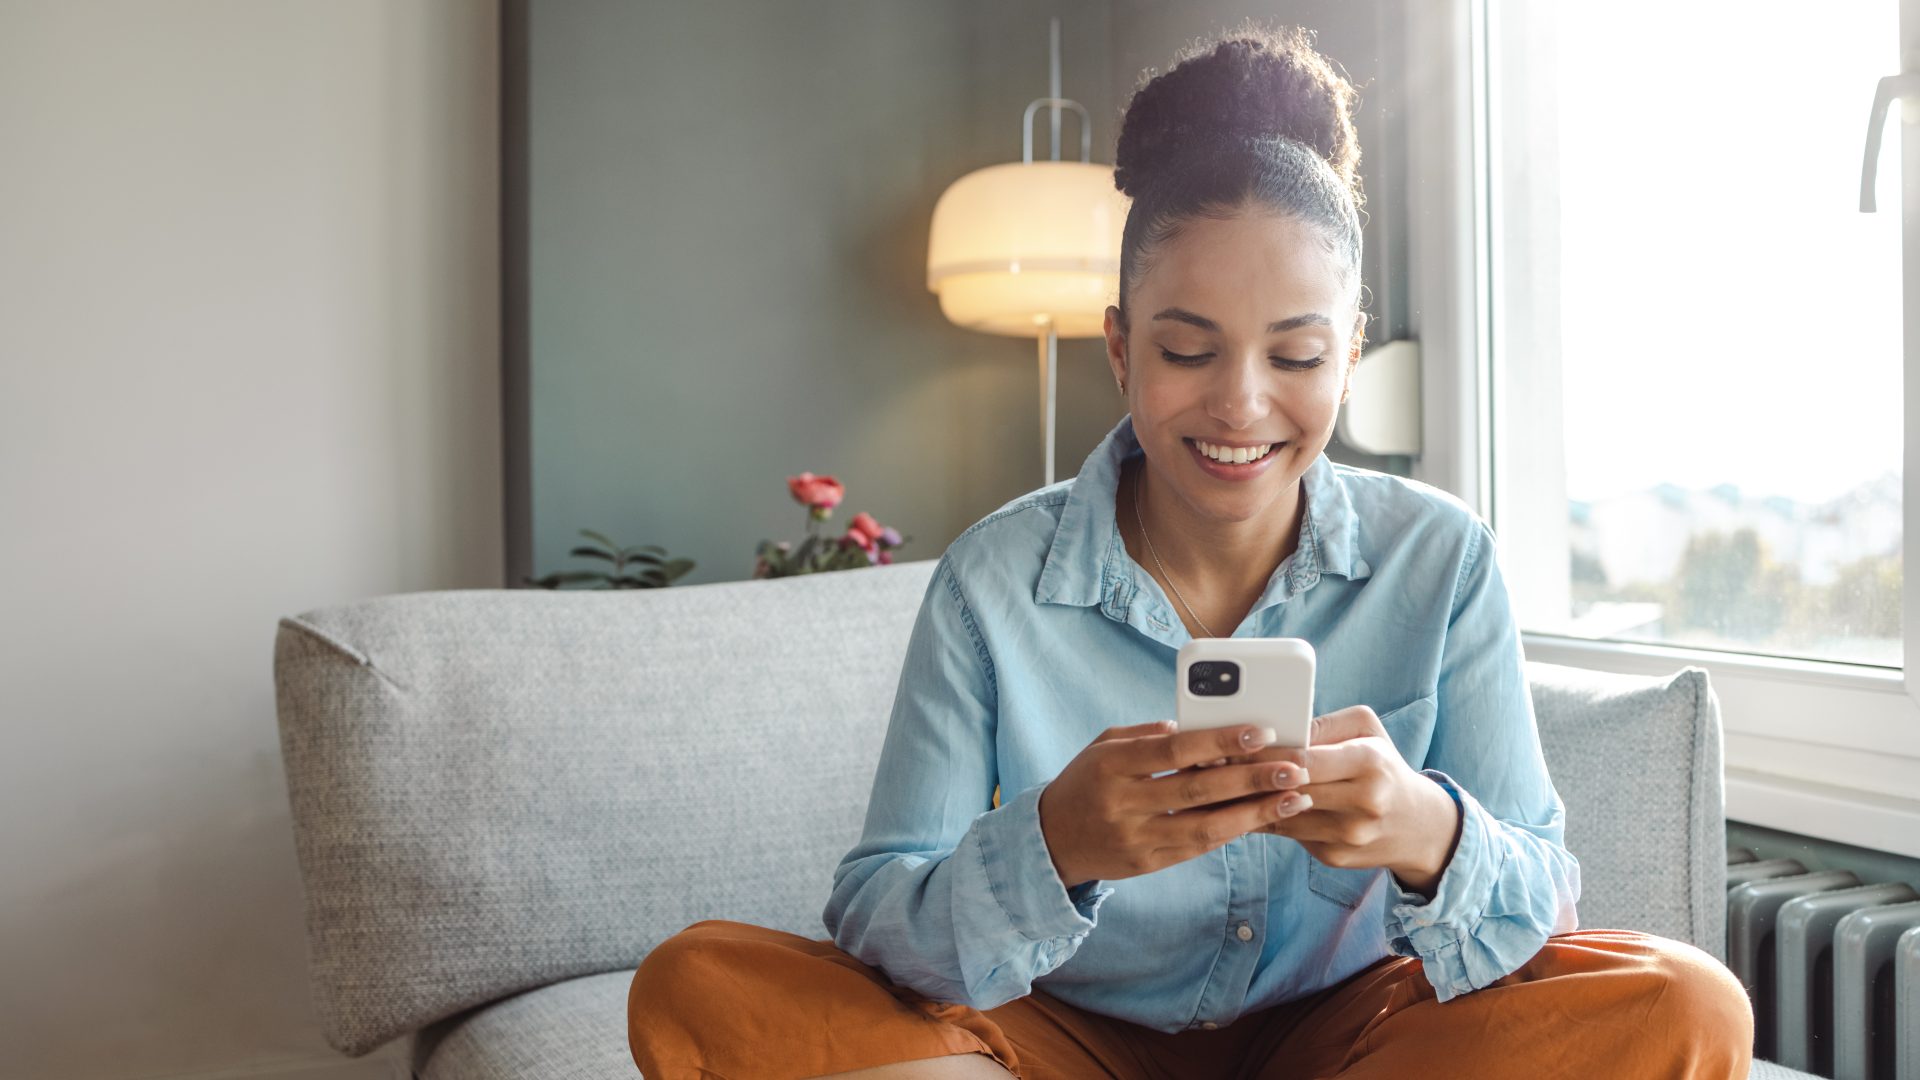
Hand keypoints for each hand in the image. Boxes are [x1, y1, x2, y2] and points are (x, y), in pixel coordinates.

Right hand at [1038, 721, 1311, 888]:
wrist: (1052, 840)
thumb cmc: (1086, 782)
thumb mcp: (1103, 746)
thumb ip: (1147, 736)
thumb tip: (1193, 727)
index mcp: (1112, 765)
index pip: (1173, 751)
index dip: (1219, 741)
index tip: (1260, 732)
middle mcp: (1123, 803)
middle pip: (1196, 790)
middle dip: (1251, 778)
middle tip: (1293, 767)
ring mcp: (1136, 838)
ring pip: (1205, 826)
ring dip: (1255, 812)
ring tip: (1293, 798)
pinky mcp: (1147, 864)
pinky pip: (1197, 847)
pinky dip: (1232, 831)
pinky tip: (1261, 817)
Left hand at [1240, 706, 1462, 896]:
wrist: (1417, 825)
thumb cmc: (1384, 766)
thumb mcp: (1366, 732)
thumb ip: (1323, 725)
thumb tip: (1280, 729)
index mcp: (1369, 763)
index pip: (1304, 759)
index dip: (1266, 753)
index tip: (1234, 744)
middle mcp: (1362, 803)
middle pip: (1288, 788)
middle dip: (1249, 776)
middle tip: (1213, 762)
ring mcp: (1348, 835)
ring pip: (1281, 815)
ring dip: (1248, 801)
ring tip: (1218, 783)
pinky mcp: (1334, 857)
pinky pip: (1288, 834)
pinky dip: (1263, 819)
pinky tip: (1241, 805)